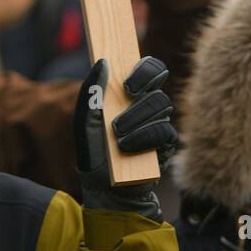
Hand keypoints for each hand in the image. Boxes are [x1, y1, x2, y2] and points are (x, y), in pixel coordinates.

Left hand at [73, 56, 176, 221]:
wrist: (105, 188)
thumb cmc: (93, 151)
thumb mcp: (84, 121)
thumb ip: (91, 91)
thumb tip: (103, 62)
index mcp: (129, 93)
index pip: (147, 67)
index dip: (143, 66)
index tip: (126, 80)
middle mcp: (147, 103)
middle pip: (159, 77)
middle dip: (144, 81)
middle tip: (127, 92)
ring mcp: (159, 121)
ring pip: (160, 103)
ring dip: (136, 116)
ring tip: (117, 133)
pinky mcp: (166, 143)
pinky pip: (163, 131)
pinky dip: (143, 137)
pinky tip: (127, 147)